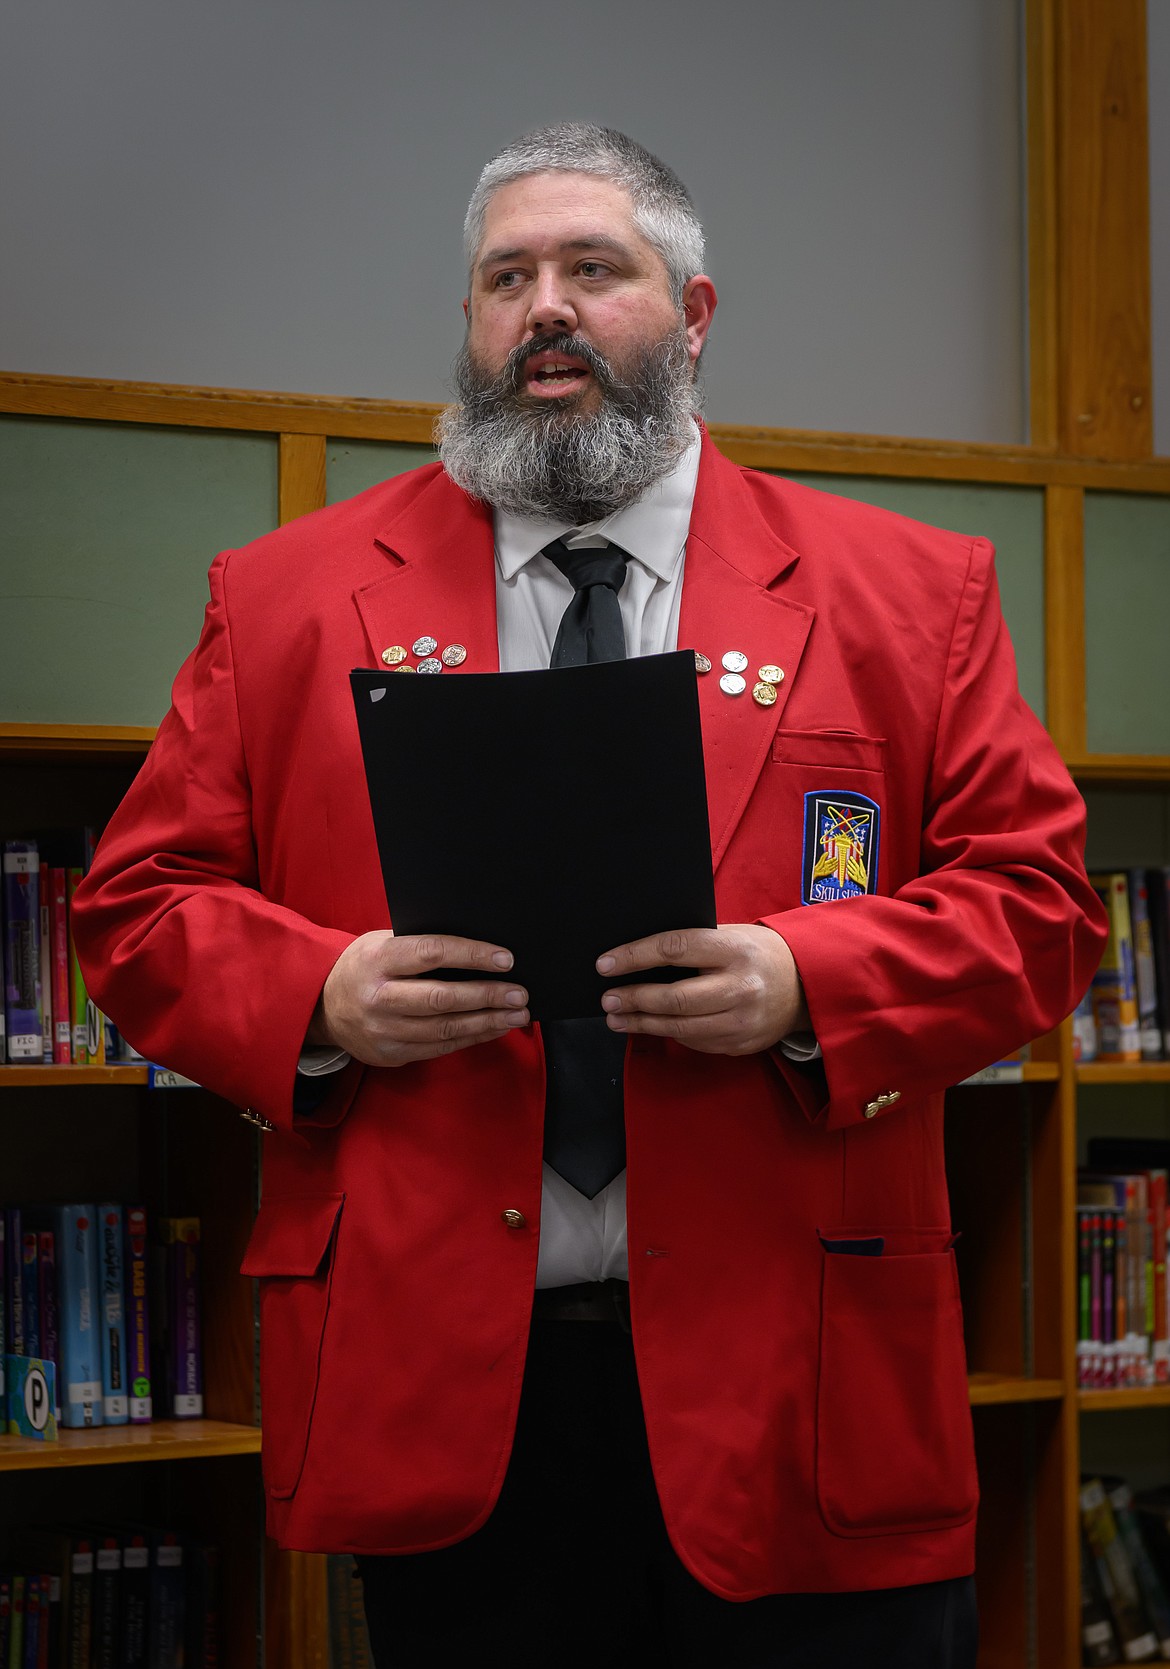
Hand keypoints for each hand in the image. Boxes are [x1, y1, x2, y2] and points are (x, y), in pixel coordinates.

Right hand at [309, 932, 528, 1067]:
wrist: (324, 1007)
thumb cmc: (365, 966)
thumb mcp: (381, 943)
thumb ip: (420, 945)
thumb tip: (480, 950)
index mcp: (378, 959)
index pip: (432, 953)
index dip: (472, 955)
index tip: (505, 959)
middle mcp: (379, 997)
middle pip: (442, 997)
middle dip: (487, 995)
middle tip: (519, 993)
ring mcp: (383, 1030)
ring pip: (445, 1028)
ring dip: (487, 1021)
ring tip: (517, 1014)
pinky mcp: (390, 1054)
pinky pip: (439, 1047)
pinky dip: (471, 1037)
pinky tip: (493, 1027)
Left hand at [596, 924, 808, 1055]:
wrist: (805, 985)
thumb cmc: (757, 953)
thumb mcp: (731, 935)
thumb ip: (693, 944)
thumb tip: (636, 955)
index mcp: (733, 950)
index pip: (674, 949)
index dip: (635, 956)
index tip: (606, 964)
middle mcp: (739, 987)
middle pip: (675, 998)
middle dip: (635, 999)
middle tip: (608, 998)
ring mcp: (742, 1020)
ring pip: (680, 1028)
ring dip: (642, 1023)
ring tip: (616, 1017)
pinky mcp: (740, 1044)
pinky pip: (695, 1042)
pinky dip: (668, 1034)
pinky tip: (649, 1026)